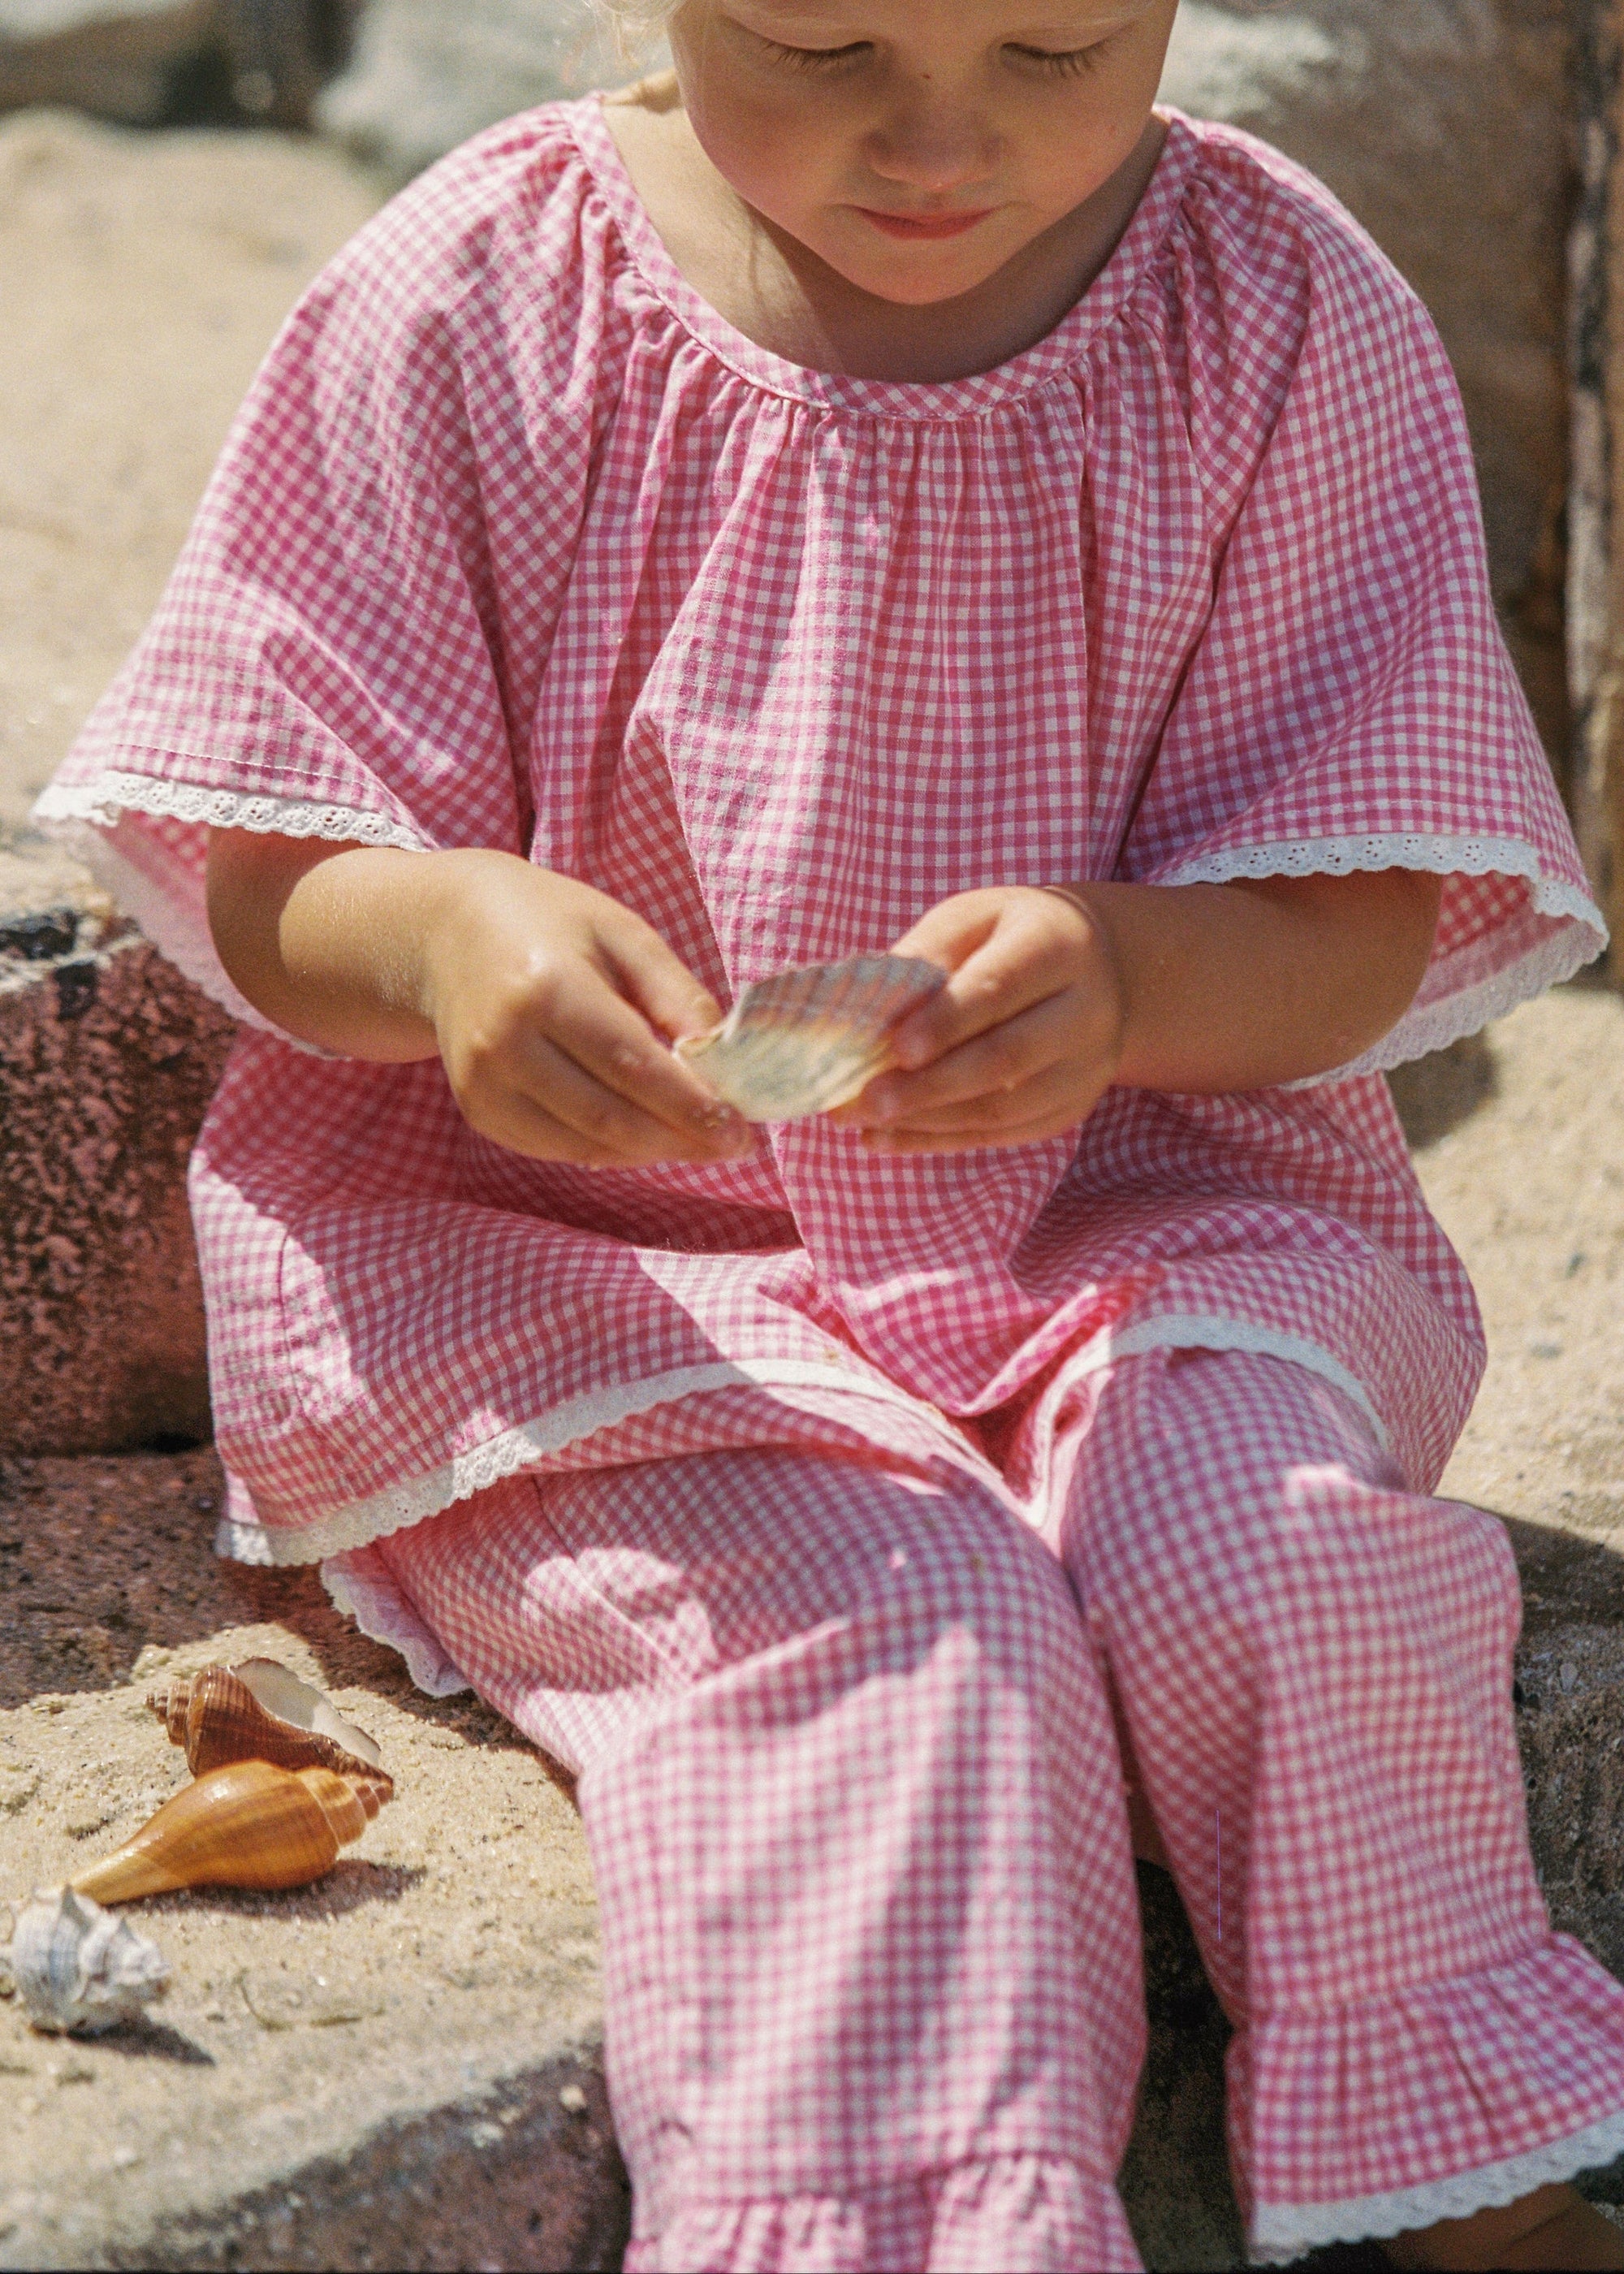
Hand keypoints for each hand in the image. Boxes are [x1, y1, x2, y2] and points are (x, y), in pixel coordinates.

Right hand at [422, 856, 754, 1167]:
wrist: (448, 932)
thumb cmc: (550, 925)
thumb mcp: (622, 934)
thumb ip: (676, 995)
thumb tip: (723, 1059)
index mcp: (547, 987)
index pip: (633, 1067)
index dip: (691, 1107)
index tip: (741, 1129)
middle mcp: (505, 1043)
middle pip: (609, 1117)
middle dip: (681, 1139)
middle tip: (733, 1145)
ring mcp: (484, 1083)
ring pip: (585, 1145)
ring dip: (651, 1151)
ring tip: (695, 1139)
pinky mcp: (478, 1109)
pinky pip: (556, 1149)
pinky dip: (608, 1151)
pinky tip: (643, 1135)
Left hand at [829, 886, 1125, 1152]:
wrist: (1097, 969)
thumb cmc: (1011, 937)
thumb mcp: (972, 919)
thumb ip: (927, 953)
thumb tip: (871, 1011)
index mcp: (1061, 946)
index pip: (1001, 988)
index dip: (947, 1022)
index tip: (896, 1049)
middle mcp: (1088, 1011)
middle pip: (1007, 1058)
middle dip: (929, 1086)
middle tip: (865, 1102)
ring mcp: (1087, 1068)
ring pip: (1004, 1110)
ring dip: (927, 1121)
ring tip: (863, 1120)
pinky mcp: (1072, 1107)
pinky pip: (1003, 1134)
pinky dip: (940, 1140)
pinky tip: (889, 1137)